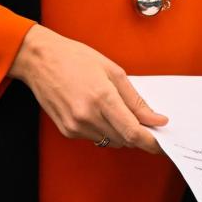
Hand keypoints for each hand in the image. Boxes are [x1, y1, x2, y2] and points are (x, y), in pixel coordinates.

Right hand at [8, 24, 166, 152]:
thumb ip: (135, 100)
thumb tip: (155, 118)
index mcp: (102, 98)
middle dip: (139, 134)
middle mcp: (87, 116)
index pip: (132, 132)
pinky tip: (100, 112)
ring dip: (121, 132)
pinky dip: (105, 130)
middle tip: (146, 122)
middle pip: (124, 139)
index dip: (151, 141)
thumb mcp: (112, 71)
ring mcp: (75, 126)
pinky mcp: (67, 131)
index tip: (161, 143)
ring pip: (111, 140)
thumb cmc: (74, 58)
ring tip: (119, 110)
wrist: (40, 60)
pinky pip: (95, 137)